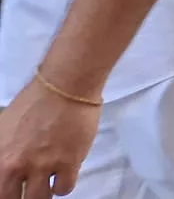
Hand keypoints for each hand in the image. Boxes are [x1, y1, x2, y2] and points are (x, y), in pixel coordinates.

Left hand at [0, 76, 100, 198]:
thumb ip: (2, 151)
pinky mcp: (68, 163)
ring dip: (42, 193)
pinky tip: (63, 174)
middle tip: (27, 190)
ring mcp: (42, 166)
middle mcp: (15, 165)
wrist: (64, 86)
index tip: (13, 189)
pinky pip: (64, 189)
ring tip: (45, 185)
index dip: (5, 191)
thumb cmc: (33, 101)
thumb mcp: (2, 127)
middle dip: (20, 197)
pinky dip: (63, 185)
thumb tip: (5, 165)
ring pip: (39, 198)